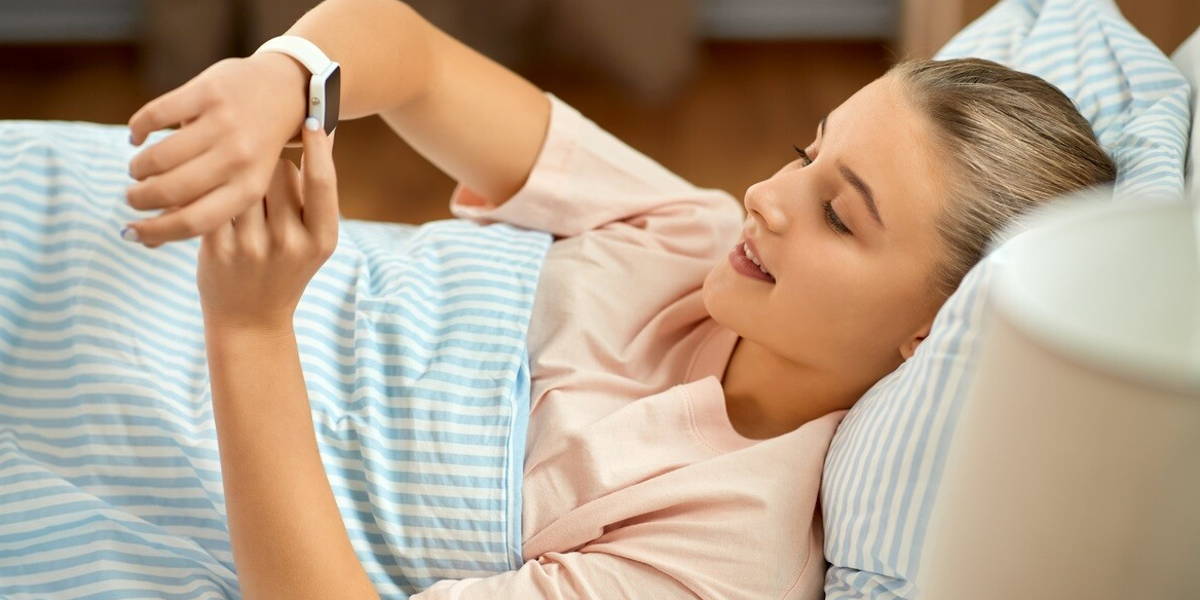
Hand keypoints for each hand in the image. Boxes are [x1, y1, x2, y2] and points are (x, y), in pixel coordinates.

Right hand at [125, 53, 309, 247]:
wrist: (285, 92)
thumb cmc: (253, 150)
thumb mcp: (242, 184)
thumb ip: (200, 210)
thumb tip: (145, 242)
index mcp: (249, 188)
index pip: (193, 221)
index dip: (155, 231)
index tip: (130, 232)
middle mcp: (239, 158)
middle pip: (170, 190)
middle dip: (139, 198)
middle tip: (132, 196)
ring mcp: (224, 123)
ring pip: (159, 156)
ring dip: (139, 167)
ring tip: (138, 170)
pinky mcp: (209, 91)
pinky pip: (156, 115)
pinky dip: (138, 129)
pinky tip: (138, 137)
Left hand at [197, 119, 338, 331]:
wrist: (250, 322)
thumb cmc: (286, 271)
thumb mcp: (314, 243)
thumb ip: (316, 198)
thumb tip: (322, 134)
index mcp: (321, 239)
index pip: (322, 181)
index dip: (320, 148)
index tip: (315, 119)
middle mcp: (290, 243)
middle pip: (278, 171)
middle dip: (270, 167)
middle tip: (265, 184)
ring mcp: (253, 247)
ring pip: (241, 179)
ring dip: (237, 176)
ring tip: (236, 193)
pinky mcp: (217, 248)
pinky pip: (211, 199)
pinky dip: (208, 187)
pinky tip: (204, 187)